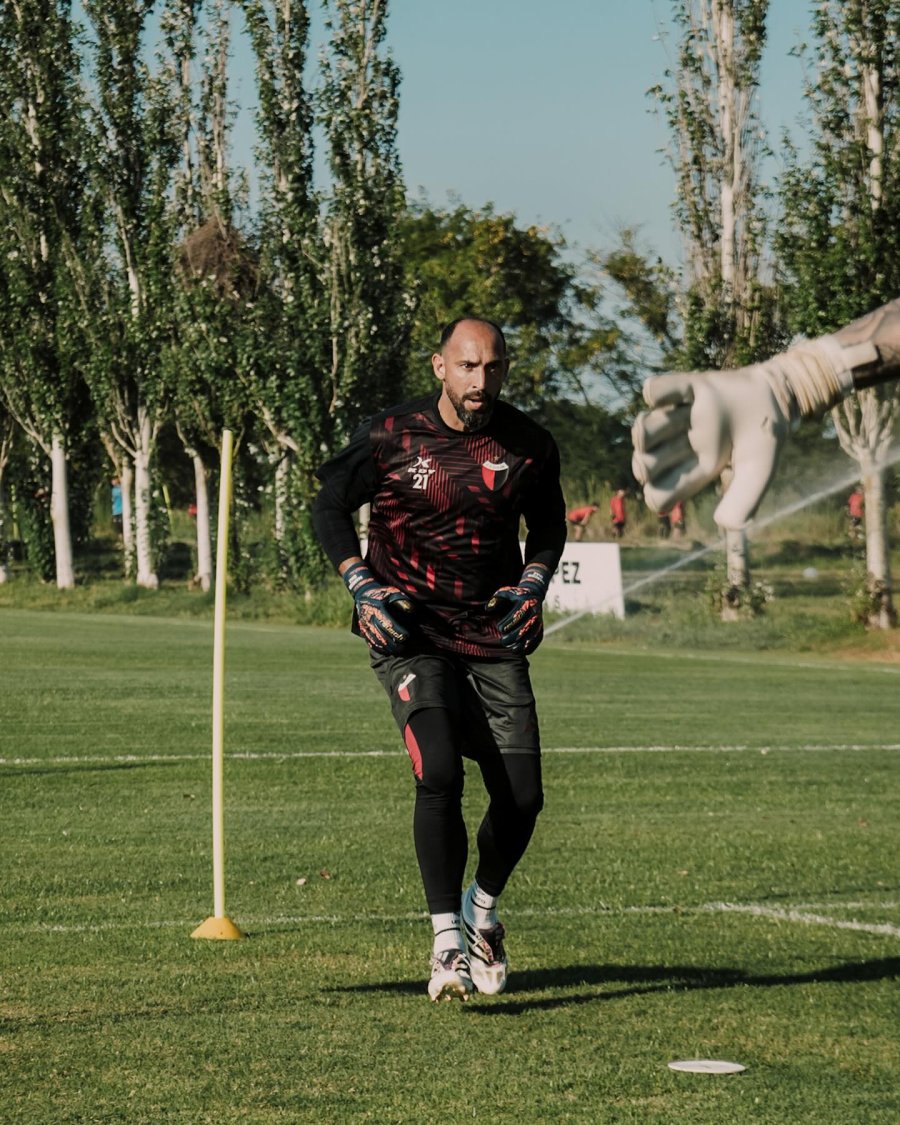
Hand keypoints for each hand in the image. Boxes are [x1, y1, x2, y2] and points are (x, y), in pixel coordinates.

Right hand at [342, 562, 413, 653]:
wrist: (363, 595)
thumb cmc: (381, 593)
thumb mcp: (392, 592)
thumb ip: (401, 600)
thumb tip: (411, 610)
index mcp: (377, 608)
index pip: (387, 623)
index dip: (397, 631)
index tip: (406, 636)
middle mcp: (369, 617)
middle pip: (381, 634)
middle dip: (393, 642)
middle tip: (403, 647)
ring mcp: (365, 625)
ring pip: (375, 640)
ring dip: (387, 647)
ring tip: (398, 650)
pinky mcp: (363, 630)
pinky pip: (370, 641)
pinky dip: (378, 648)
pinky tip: (387, 651)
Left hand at [486, 563, 550, 653]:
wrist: (533, 595)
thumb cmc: (514, 596)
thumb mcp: (504, 593)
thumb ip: (496, 600)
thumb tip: (488, 609)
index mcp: (525, 602)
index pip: (518, 614)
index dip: (509, 622)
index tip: (499, 628)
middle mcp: (535, 611)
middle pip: (526, 626)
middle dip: (514, 636)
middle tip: (503, 641)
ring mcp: (539, 620)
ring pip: (533, 634)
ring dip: (523, 644)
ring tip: (513, 649)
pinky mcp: (541, 627)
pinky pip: (538, 638)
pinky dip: (532, 646)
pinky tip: (523, 651)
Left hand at [631, 366, 792, 530]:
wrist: (779, 398)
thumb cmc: (764, 440)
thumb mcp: (758, 473)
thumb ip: (745, 500)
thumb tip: (725, 524)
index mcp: (694, 471)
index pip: (658, 493)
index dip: (657, 494)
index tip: (675, 486)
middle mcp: (680, 446)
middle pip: (643, 464)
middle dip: (649, 463)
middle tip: (678, 450)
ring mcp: (680, 417)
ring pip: (643, 428)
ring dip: (651, 428)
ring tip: (679, 419)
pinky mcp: (686, 388)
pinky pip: (656, 389)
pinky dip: (655, 393)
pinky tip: (666, 397)